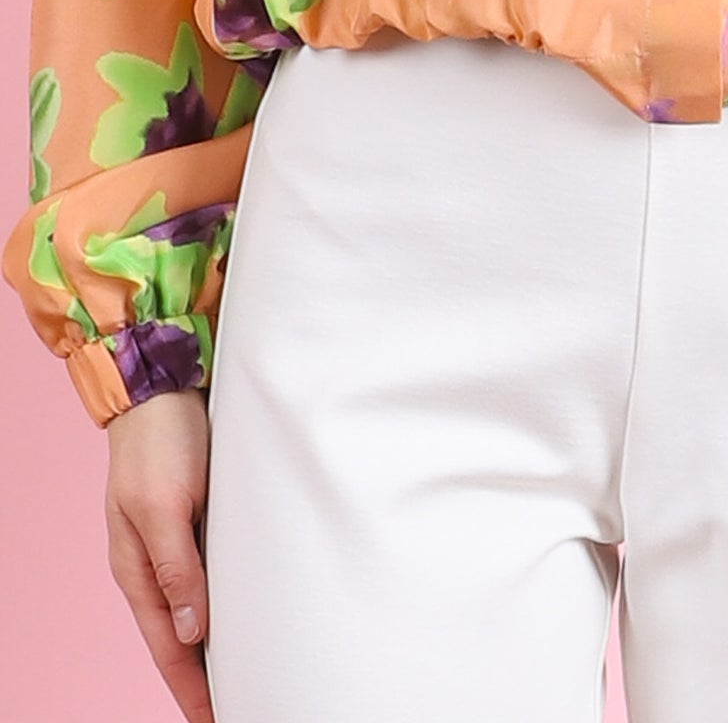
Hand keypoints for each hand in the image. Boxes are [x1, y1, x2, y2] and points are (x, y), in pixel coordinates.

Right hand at [105, 388, 213, 722]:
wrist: (160, 383)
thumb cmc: (160, 440)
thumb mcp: (165, 505)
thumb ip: (177, 568)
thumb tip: (189, 633)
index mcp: (138, 570)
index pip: (167, 649)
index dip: (192, 690)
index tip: (217, 720)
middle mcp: (154, 563)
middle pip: (179, 638)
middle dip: (203, 678)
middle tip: (237, 705)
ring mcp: (173, 541)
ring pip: (194, 608)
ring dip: (214, 643)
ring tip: (244, 673)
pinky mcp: (194, 517)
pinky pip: (208, 574)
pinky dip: (223, 602)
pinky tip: (242, 611)